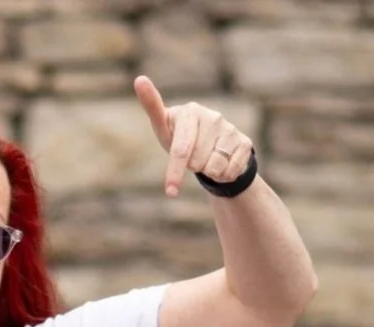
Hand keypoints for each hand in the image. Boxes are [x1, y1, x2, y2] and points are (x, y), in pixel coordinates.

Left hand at [134, 76, 252, 197]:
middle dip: (191, 167)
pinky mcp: (244, 142)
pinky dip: (223, 175)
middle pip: (196, 163)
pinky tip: (221, 163)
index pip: (181, 149)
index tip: (171, 191)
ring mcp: (230, 129)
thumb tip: (139, 78)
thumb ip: (153, 109)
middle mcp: (213, 117)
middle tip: (191, 156)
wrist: (209, 143)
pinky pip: (230, 171)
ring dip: (207, 171)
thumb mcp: (163, 127)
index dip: (175, 172)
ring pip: (214, 168)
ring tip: (206, 158)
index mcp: (189, 112)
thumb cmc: (178, 136)